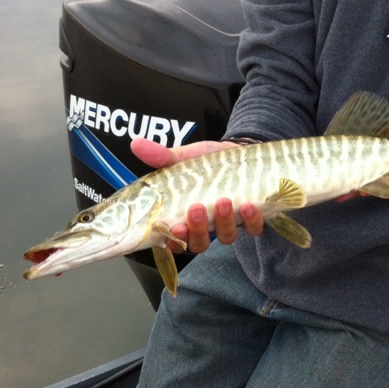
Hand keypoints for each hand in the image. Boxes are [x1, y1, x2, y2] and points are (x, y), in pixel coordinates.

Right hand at [130, 137, 264, 252]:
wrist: (237, 153)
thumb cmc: (206, 163)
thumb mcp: (183, 158)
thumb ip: (162, 156)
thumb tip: (136, 144)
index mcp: (183, 217)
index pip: (173, 239)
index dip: (173, 240)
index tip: (173, 227)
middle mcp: (205, 226)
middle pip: (198, 243)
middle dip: (198, 230)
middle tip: (197, 210)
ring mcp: (228, 224)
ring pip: (225, 237)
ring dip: (224, 223)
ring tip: (223, 202)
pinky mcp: (251, 218)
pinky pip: (253, 229)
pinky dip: (252, 220)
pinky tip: (249, 206)